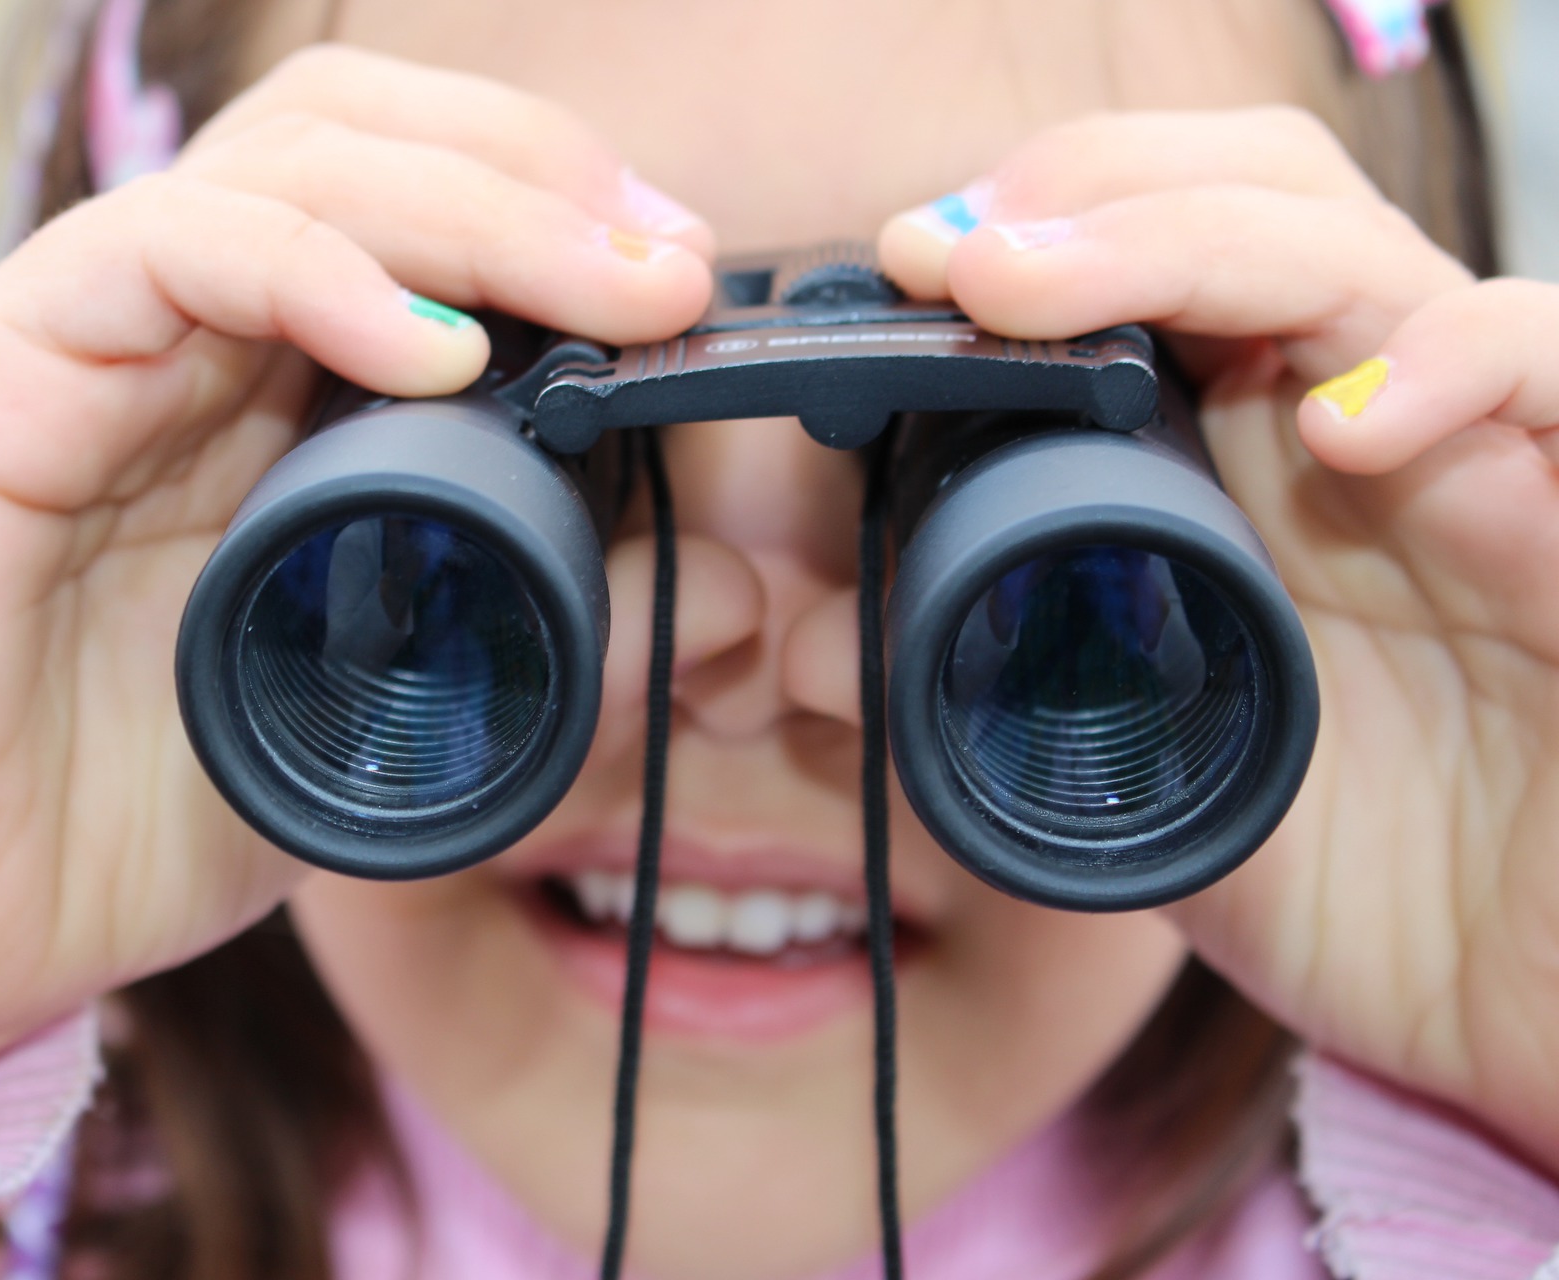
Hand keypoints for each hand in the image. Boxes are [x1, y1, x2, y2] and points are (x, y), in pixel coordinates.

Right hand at [0, 44, 712, 1159]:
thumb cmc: (131, 817)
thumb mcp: (386, 722)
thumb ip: (544, 648)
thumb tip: (727, 599)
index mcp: (262, 387)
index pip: (416, 208)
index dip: (559, 215)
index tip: (682, 294)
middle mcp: (175, 332)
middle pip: (366, 140)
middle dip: (543, 177)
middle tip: (670, 271)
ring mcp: (78, 338)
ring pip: (283, 162)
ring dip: (471, 202)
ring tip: (604, 286)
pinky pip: (162, 254)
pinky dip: (318, 273)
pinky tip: (436, 352)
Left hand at [880, 107, 1558, 1171]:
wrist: (1533, 1002)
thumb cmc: (1369, 893)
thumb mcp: (1151, 801)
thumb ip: (999, 723)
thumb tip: (813, 651)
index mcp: (1249, 471)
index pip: (1159, 271)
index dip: (1035, 238)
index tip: (909, 267)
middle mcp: (1356, 437)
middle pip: (1250, 207)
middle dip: (1089, 193)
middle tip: (953, 254)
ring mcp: (1476, 465)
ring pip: (1367, 255)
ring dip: (1193, 237)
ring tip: (1033, 284)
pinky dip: (1458, 360)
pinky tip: (1341, 427)